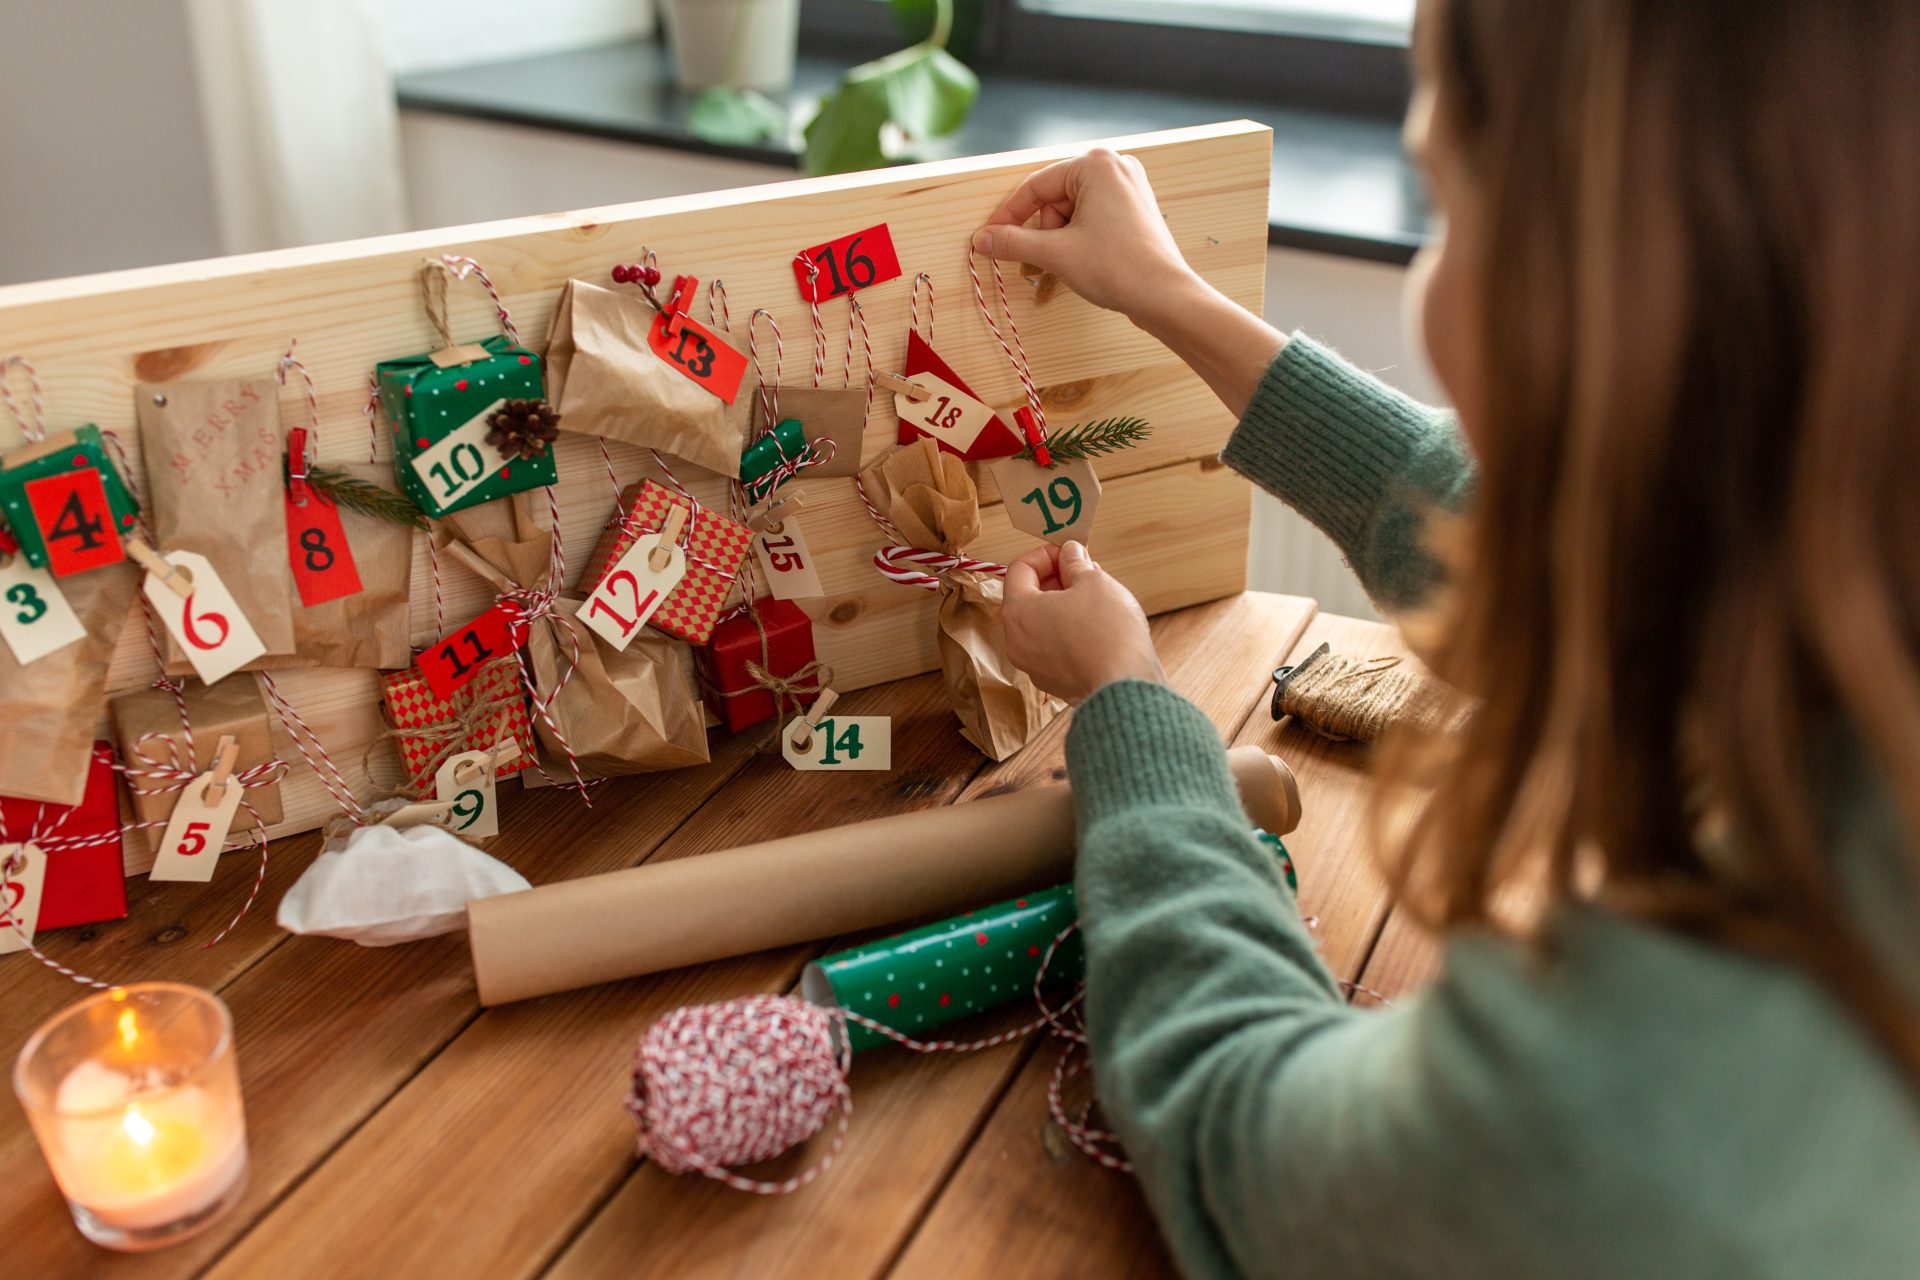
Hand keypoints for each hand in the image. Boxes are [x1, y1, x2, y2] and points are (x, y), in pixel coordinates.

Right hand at [972, 149, 1197, 324]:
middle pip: (1056, 198)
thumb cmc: (1118, 268)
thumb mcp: (1056, 253)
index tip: (991, 238)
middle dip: (1044, 233)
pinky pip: (1093, 218)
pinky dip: (1080, 240)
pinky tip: (1086, 262)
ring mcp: (1129, 187)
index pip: (1036, 186)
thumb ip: (1013, 242)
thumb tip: (982, 239)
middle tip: (1043, 263)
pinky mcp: (1135, 209)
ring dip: (1061, 240)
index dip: (1009, 215)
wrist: (1166, 296)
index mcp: (1096, 164)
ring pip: (1074, 211)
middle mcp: (1115, 166)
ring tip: (1071, 266)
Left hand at [1001, 540, 1165, 704]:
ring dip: (1064, 605)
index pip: (1020, 569)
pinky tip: (1097, 626)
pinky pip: (1054, 648)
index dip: (1046, 554)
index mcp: (1018, 611)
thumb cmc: (1107, 631)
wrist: (1124, 687)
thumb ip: (1075, 564)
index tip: (1069, 552)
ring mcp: (1033, 665)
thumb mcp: (1094, 582)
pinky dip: (1069, 632)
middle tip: (1085, 571)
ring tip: (1096, 596)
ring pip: (1042, 625)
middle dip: (1056, 579)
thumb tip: (1070, 554)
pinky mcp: (1054, 682)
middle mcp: (1017, 641)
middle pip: (1028, 598)